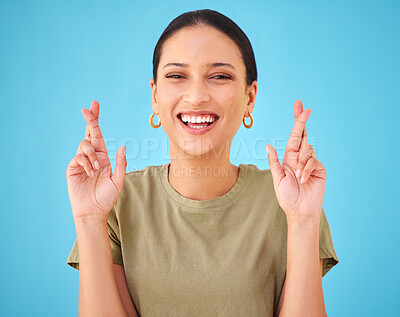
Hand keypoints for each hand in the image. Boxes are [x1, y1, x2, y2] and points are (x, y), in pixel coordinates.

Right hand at [66, 100, 126, 221]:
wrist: (93, 211)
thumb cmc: (107, 197)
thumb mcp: (118, 180)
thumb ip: (120, 163)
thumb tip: (123, 147)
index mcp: (103, 156)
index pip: (99, 135)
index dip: (95, 120)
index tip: (94, 106)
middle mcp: (91, 156)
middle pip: (89, 133)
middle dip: (89, 120)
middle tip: (86, 109)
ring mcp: (81, 161)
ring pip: (84, 145)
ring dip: (91, 154)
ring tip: (96, 169)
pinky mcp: (73, 168)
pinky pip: (78, 157)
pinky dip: (86, 163)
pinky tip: (90, 172)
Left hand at [265, 100, 325, 221]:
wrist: (299, 210)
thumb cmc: (287, 196)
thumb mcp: (278, 177)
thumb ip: (274, 161)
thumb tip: (267, 146)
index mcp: (289, 157)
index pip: (294, 136)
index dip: (297, 122)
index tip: (300, 108)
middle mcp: (300, 157)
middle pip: (303, 135)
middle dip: (302, 121)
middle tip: (305, 109)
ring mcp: (311, 163)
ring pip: (308, 150)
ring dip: (301, 163)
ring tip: (298, 178)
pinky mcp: (319, 169)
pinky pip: (313, 162)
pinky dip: (306, 170)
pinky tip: (304, 180)